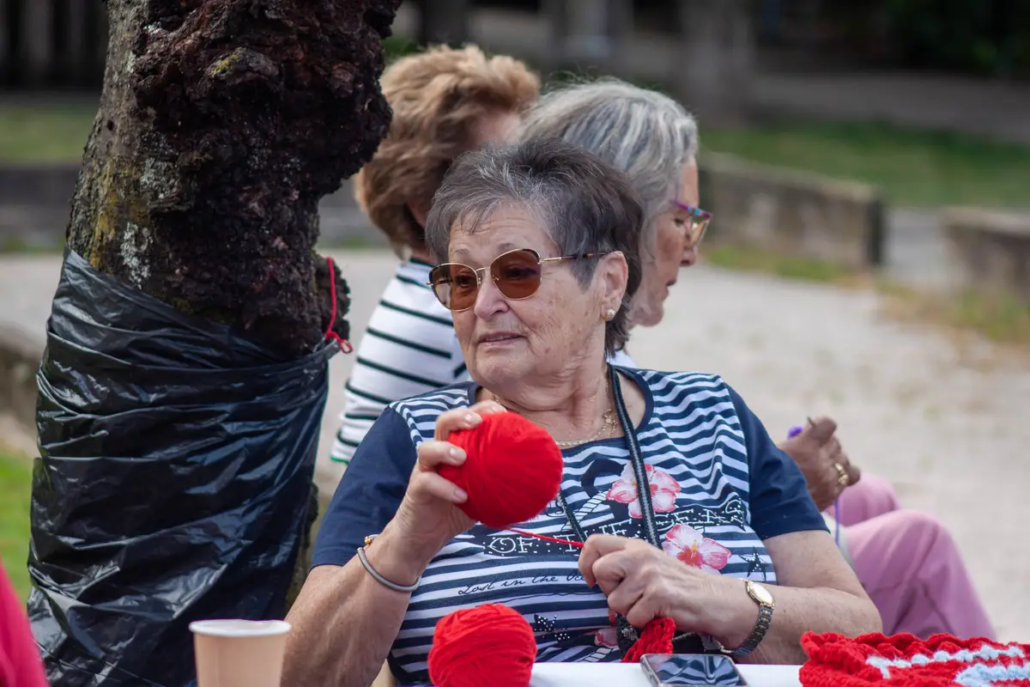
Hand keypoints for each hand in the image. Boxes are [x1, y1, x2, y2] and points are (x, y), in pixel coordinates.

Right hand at [390, 400, 506, 559]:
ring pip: (427, 449)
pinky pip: (427, 482)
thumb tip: (547, 486)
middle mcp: (438, 454)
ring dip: (445, 449)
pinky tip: (462, 497)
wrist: (426, 537)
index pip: (465, 418)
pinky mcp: (416, 491)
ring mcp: (424, 471)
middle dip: (459, 417)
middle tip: (477, 422)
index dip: (481, 409)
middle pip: (442, 423)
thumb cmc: (457, 509)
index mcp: (455, 447)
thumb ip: (505, 483)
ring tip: (462, 458)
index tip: (501, 411)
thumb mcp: (485, 493)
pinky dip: (445, 487)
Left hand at [578, 535, 734, 636]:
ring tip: (650, 605)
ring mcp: (649, 574)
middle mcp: (640, 555)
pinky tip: (659, 614)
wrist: (713, 598)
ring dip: (630, 611)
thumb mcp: (650, 564)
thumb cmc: (679, 585)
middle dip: (610, 591)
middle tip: (631, 596)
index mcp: (635, 546)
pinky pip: (633, 617)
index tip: (592, 580)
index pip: (595, 542)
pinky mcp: (658, 595)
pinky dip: (644, 622)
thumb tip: (595, 575)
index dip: (585, 562)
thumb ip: (625, 564)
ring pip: (614, 601)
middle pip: (600, 571)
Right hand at [779, 417, 859, 510]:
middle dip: (826, 445)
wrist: (770, 511)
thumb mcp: (774, 453)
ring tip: (822, 466)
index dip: (822, 425)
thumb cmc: (765, 478)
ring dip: (835, 460)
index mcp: (805, 446)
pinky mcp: (833, 494)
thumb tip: (804, 434)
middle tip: (813, 451)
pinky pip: (850, 477)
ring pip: (845, 460)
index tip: (814, 430)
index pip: (828, 425)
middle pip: (836, 444)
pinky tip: (829, 478)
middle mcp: (821, 461)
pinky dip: (841, 476)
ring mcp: (830, 479)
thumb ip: (794, 442)